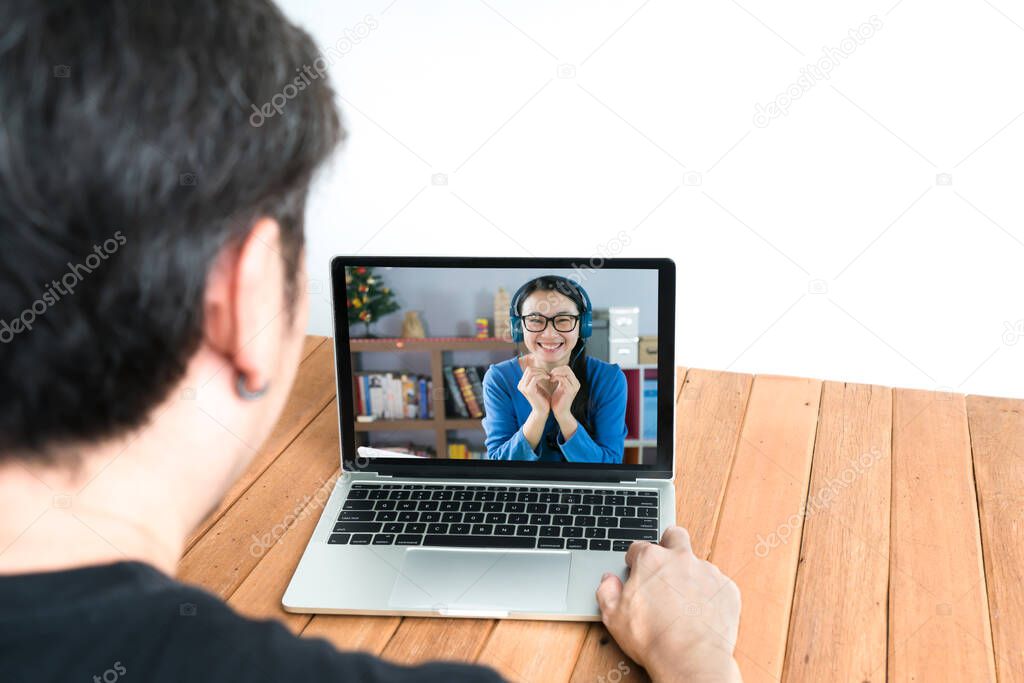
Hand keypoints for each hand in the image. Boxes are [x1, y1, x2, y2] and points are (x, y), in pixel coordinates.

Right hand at [516, 355, 550, 416]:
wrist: (542, 411)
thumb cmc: (542, 399)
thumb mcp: (538, 386)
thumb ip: (536, 378)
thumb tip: (538, 368)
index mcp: (522, 383)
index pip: (529, 369)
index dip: (538, 369)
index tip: (546, 373)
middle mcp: (520, 385)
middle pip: (529, 369)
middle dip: (540, 370)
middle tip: (548, 374)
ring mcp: (523, 387)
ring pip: (532, 372)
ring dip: (542, 372)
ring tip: (549, 377)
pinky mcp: (529, 390)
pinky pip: (535, 377)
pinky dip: (543, 376)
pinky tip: (548, 378)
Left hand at [547, 365, 578, 420]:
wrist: (560, 413)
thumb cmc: (558, 401)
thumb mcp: (560, 387)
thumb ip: (560, 379)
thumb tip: (555, 370)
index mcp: (574, 382)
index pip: (567, 369)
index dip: (558, 369)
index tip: (550, 374)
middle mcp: (576, 383)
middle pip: (567, 369)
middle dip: (557, 370)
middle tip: (549, 374)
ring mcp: (574, 387)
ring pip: (566, 372)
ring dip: (556, 373)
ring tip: (550, 378)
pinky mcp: (570, 390)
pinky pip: (563, 379)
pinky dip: (556, 378)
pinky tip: (551, 381)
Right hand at [596, 527, 742, 682]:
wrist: (690, 659)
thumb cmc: (652, 638)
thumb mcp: (613, 616)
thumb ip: (607, 591)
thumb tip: (608, 581)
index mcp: (651, 560)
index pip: (639, 547)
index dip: (634, 559)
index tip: (635, 569)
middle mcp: (681, 559)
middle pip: (675, 536)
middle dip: (668, 543)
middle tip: (664, 563)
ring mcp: (707, 572)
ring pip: (698, 562)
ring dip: (690, 574)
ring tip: (684, 600)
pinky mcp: (727, 589)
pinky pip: (717, 584)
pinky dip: (709, 594)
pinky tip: (700, 612)